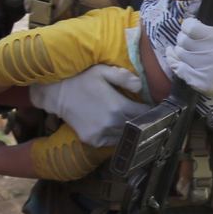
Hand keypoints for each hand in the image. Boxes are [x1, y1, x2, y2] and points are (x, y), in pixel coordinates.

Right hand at [27, 65, 148, 147]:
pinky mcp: (93, 140)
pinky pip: (112, 142)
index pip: (145, 113)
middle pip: (137, 127)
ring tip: (133, 123)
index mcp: (118, 106)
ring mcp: (102, 134)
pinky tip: (117, 128)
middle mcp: (112, 123)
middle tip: (146, 116)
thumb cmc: (82, 79)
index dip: (151, 110)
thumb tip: (141, 86)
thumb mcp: (103, 71)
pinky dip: (117, 137)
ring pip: (126, 136)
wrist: (57, 94)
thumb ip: (124, 77)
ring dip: (131, 130)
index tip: (154, 107)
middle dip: (143, 121)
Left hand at [164, 19, 212, 101]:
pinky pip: (177, 67)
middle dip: (184, 38)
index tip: (190, 27)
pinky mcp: (199, 82)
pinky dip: (173, 60)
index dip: (187, 25)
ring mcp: (206, 70)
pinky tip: (174, 56)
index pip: (190, 27)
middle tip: (189, 40)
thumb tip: (198, 4)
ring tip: (189, 50)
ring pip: (179, 53)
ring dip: (180, 50)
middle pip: (182, 40)